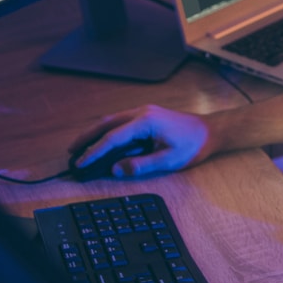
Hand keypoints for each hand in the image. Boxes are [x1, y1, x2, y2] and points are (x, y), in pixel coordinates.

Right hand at [68, 104, 211, 176]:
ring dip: (95, 133)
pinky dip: (107, 132)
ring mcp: (143, 112)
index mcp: (145, 121)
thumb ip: (141, 165)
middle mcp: (140, 112)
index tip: (81, 163)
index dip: (94, 152)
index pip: (112, 138)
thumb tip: (116, 169)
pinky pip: (120, 122)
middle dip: (86, 137)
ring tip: (81, 146)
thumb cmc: (192, 145)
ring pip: (111, 121)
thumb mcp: (168, 160)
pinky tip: (102, 141)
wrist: (211, 131)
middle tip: (71, 151)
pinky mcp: (146, 116)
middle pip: (105, 124)